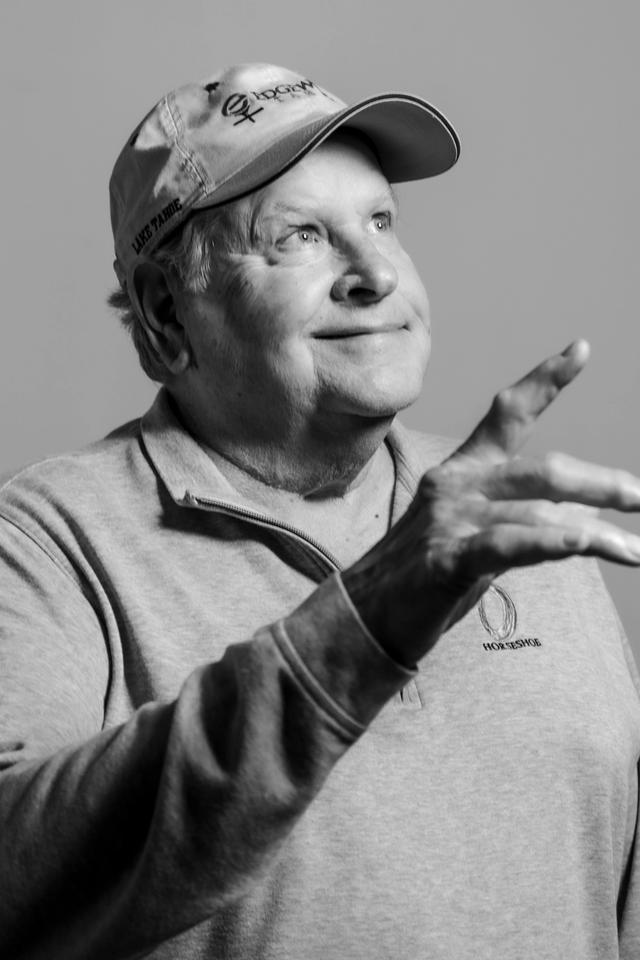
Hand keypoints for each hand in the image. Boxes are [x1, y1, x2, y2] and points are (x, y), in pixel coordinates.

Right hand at [341, 340, 639, 667]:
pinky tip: (584, 544)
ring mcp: (449, 521)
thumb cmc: (423, 572)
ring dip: (595, 534)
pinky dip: (550, 543)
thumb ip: (520, 516)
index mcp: (462, 471)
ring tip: (636, 552)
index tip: (581, 347)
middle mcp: (457, 485)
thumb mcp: (474, 532)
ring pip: (537, 513)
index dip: (545, 380)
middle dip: (600, 484)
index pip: (507, 414)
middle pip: (543, 472)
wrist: (364, 614)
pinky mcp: (445, 560)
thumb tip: (583, 518)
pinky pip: (507, 546)